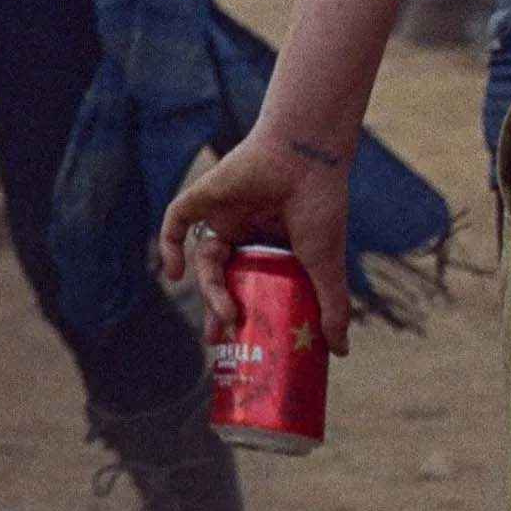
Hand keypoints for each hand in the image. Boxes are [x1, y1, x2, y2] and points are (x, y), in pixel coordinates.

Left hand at [158, 131, 355, 354]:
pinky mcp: (204, 195)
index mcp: (272, 246)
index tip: (245, 340)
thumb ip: (331, 306)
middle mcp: (245, 231)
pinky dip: (168, 247)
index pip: (250, 285)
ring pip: (205, 259)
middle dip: (219, 309)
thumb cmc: (320, 206)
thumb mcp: (326, 266)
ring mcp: (223, 213)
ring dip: (209, 290)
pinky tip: (173, 274)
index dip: (245, 312)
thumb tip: (341, 352)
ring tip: (225, 315)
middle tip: (222, 339)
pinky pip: (176, 221)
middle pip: (223, 277)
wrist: (307, 158)